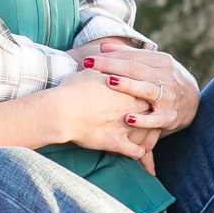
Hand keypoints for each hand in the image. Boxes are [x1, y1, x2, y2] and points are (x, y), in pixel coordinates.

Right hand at [38, 68, 156, 167]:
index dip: (148, 94)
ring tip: (148, 135)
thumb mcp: (90, 71)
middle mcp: (131, 106)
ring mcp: (126, 125)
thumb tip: (104, 60)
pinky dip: (140, 152)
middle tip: (148, 116)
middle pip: (152, 109)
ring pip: (149, 131)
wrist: (61, 110)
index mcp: (127, 87)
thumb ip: (104, 67)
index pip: (148, 89)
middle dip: (151, 113)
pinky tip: (140, 151)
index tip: (146, 98)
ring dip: (149, 134)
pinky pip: (137, 151)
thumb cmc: (72, 89)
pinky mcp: (117, 142)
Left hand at [79, 40, 200, 133]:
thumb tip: (103, 47)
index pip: (132, 56)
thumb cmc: (165, 80)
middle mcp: (167, 77)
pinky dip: (142, 119)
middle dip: (110, 66)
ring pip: (147, 89)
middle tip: (88, 66)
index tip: (88, 58)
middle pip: (135, 69)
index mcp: (162, 61)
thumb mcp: (153, 65)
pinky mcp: (170, 117)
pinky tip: (127, 118)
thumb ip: (129, 56)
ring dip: (128, 86)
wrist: (193, 102)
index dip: (109, 56)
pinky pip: (155, 119)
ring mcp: (170, 97)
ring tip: (109, 83)